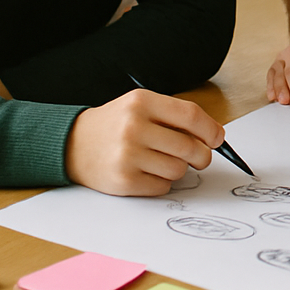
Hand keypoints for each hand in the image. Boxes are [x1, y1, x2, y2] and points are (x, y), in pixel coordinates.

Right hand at [65, 89, 223, 195]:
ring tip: (161, 161)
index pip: (191, 116)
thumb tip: (214, 136)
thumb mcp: (141, 106)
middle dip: (202, 155)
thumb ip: (175, 116)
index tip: (218, 139)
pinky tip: (147, 172)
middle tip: (199, 157)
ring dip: (178, 169)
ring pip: (179, 170)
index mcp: (142, 102)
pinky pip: (163, 187)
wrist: (72, 144)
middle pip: (190, 147)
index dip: (211, 130)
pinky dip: (162, 182)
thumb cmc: (116, 124)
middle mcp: (134, 127)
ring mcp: (128, 155)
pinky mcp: (123, 181)